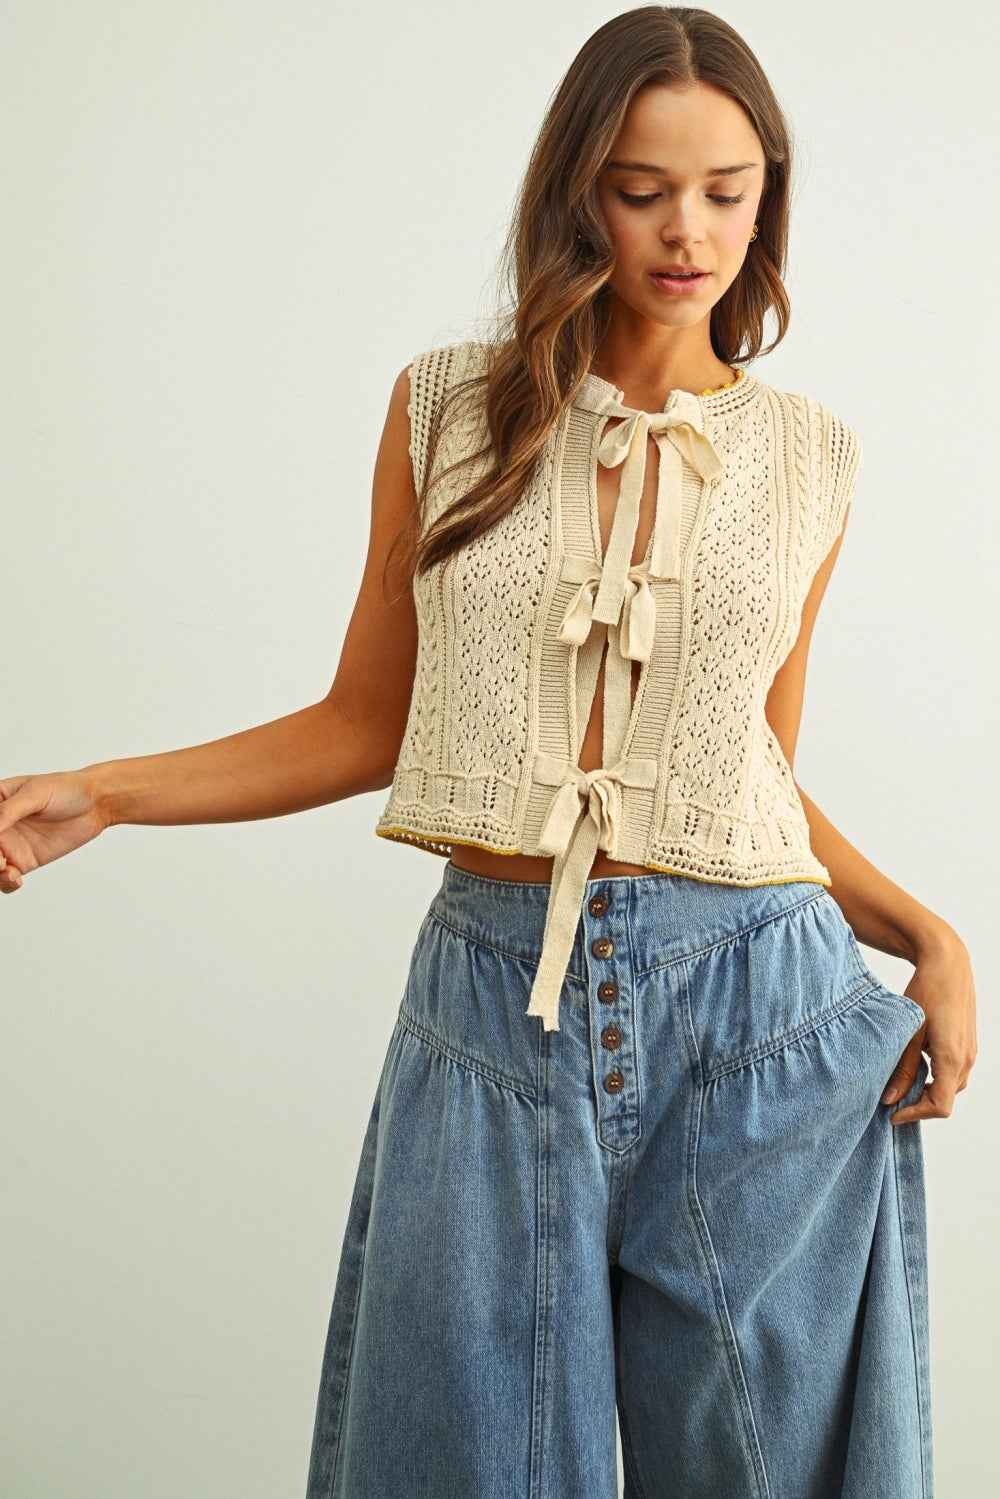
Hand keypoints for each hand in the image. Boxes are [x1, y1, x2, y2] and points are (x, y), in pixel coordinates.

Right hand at [0, 771, 109, 891]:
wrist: (95, 803)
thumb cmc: (65, 789)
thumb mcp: (34, 794)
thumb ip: (8, 811)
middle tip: (1, 859)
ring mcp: (10, 845)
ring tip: (7, 869)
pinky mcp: (25, 861)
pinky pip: (7, 879)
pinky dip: (6, 883)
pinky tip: (16, 878)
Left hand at [881, 927, 976, 1123]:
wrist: (947, 963)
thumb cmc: (927, 991)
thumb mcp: (908, 1031)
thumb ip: (901, 1068)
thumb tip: (891, 1098)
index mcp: (952, 1059)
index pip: (940, 1106)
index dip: (915, 1114)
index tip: (892, 1113)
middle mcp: (966, 1059)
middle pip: (946, 1099)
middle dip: (919, 1104)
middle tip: (891, 1098)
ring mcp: (970, 1051)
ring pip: (951, 1085)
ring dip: (928, 1089)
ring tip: (901, 1082)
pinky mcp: (967, 1043)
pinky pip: (954, 1071)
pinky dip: (935, 1076)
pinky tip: (915, 1064)